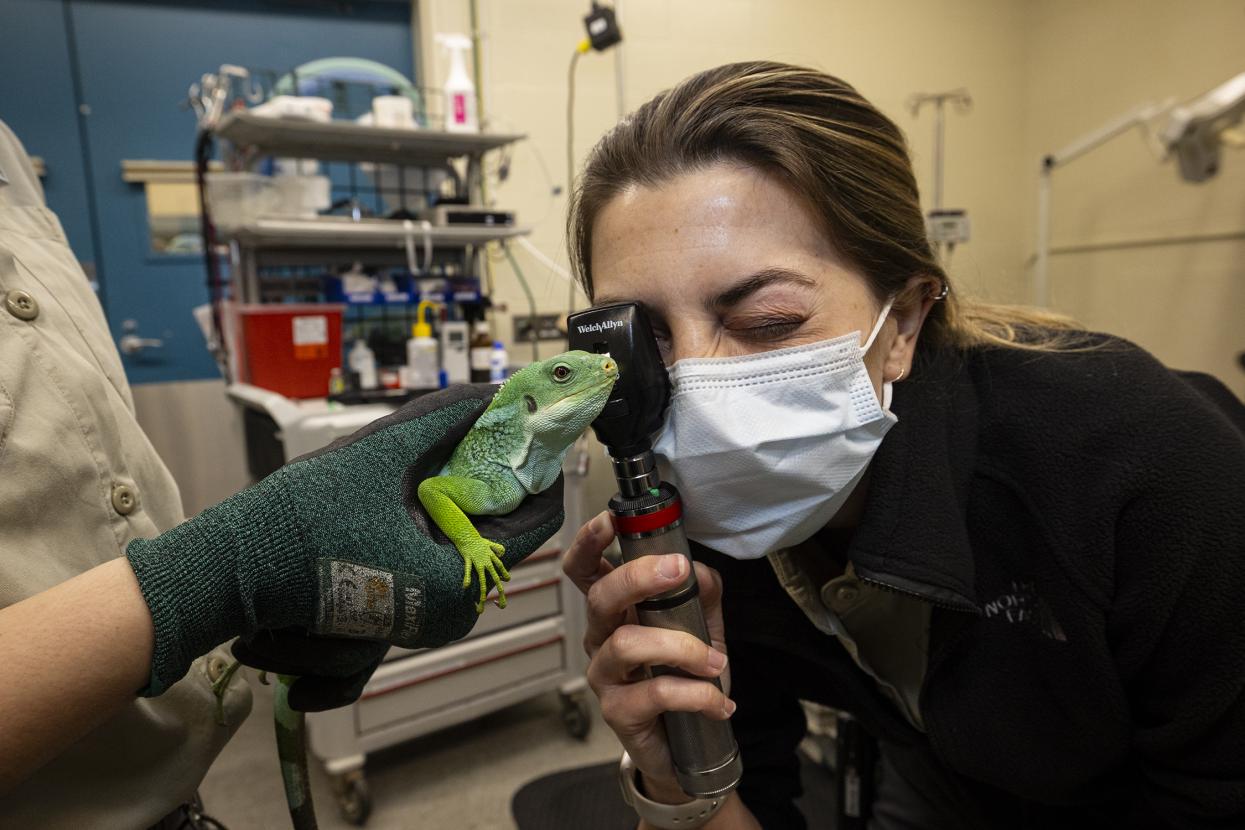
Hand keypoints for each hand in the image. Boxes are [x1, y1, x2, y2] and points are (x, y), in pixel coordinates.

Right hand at [126, 385, 564, 695]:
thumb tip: (489, 394)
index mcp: (455, 583)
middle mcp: (450, 611)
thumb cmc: (300, 520)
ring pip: (471, 546)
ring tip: (454, 453)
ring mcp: (425, 617)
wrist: (232, 571)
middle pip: (502, 535)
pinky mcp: (400, 612)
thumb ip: (443, 421)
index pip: (534, 523)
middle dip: (500, 482)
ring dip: (469, 501)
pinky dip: (441, 524)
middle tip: (493, 432)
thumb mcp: (381, 456)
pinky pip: (441, 561)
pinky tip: (423, 487)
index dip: (542, 471)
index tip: (541, 432)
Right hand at [563, 511, 734, 803]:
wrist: (689, 744)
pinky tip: (719, 701)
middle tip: (678, 571)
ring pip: (628, 645)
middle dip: (638, 577)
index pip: (584, 568)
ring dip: (681, 648)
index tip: (612, 519)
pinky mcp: (618, 711)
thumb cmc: (685, 676)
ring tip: (717, 663)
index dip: (589, 541)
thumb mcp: (702, 627)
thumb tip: (697, 569)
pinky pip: (654, 693)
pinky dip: (695, 694)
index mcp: (616, 609)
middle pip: (600, 596)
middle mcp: (601, 636)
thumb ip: (701, 593)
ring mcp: (605, 675)